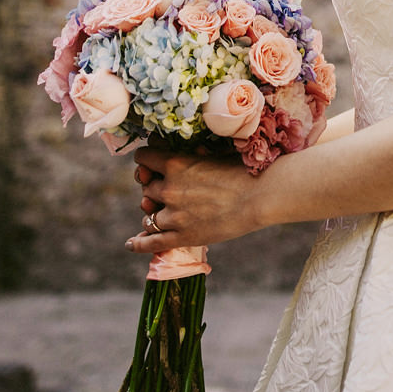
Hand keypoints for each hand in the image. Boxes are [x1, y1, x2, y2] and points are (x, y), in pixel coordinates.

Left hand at [126, 146, 263, 253]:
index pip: (143, 159)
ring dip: (152, 212)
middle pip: (146, 188)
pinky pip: (152, 242)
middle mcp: (169, 188)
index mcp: (175, 164)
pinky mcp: (182, 237)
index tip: (151, 164)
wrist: (261, 196)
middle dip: (153, 187)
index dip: (147, 161)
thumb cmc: (242, 170)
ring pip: (148, 214)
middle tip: (167, 190)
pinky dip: (139, 243)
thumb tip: (166, 148)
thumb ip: (188, 154)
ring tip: (159, 214)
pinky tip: (131, 243)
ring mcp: (174, 215)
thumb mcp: (211, 154)